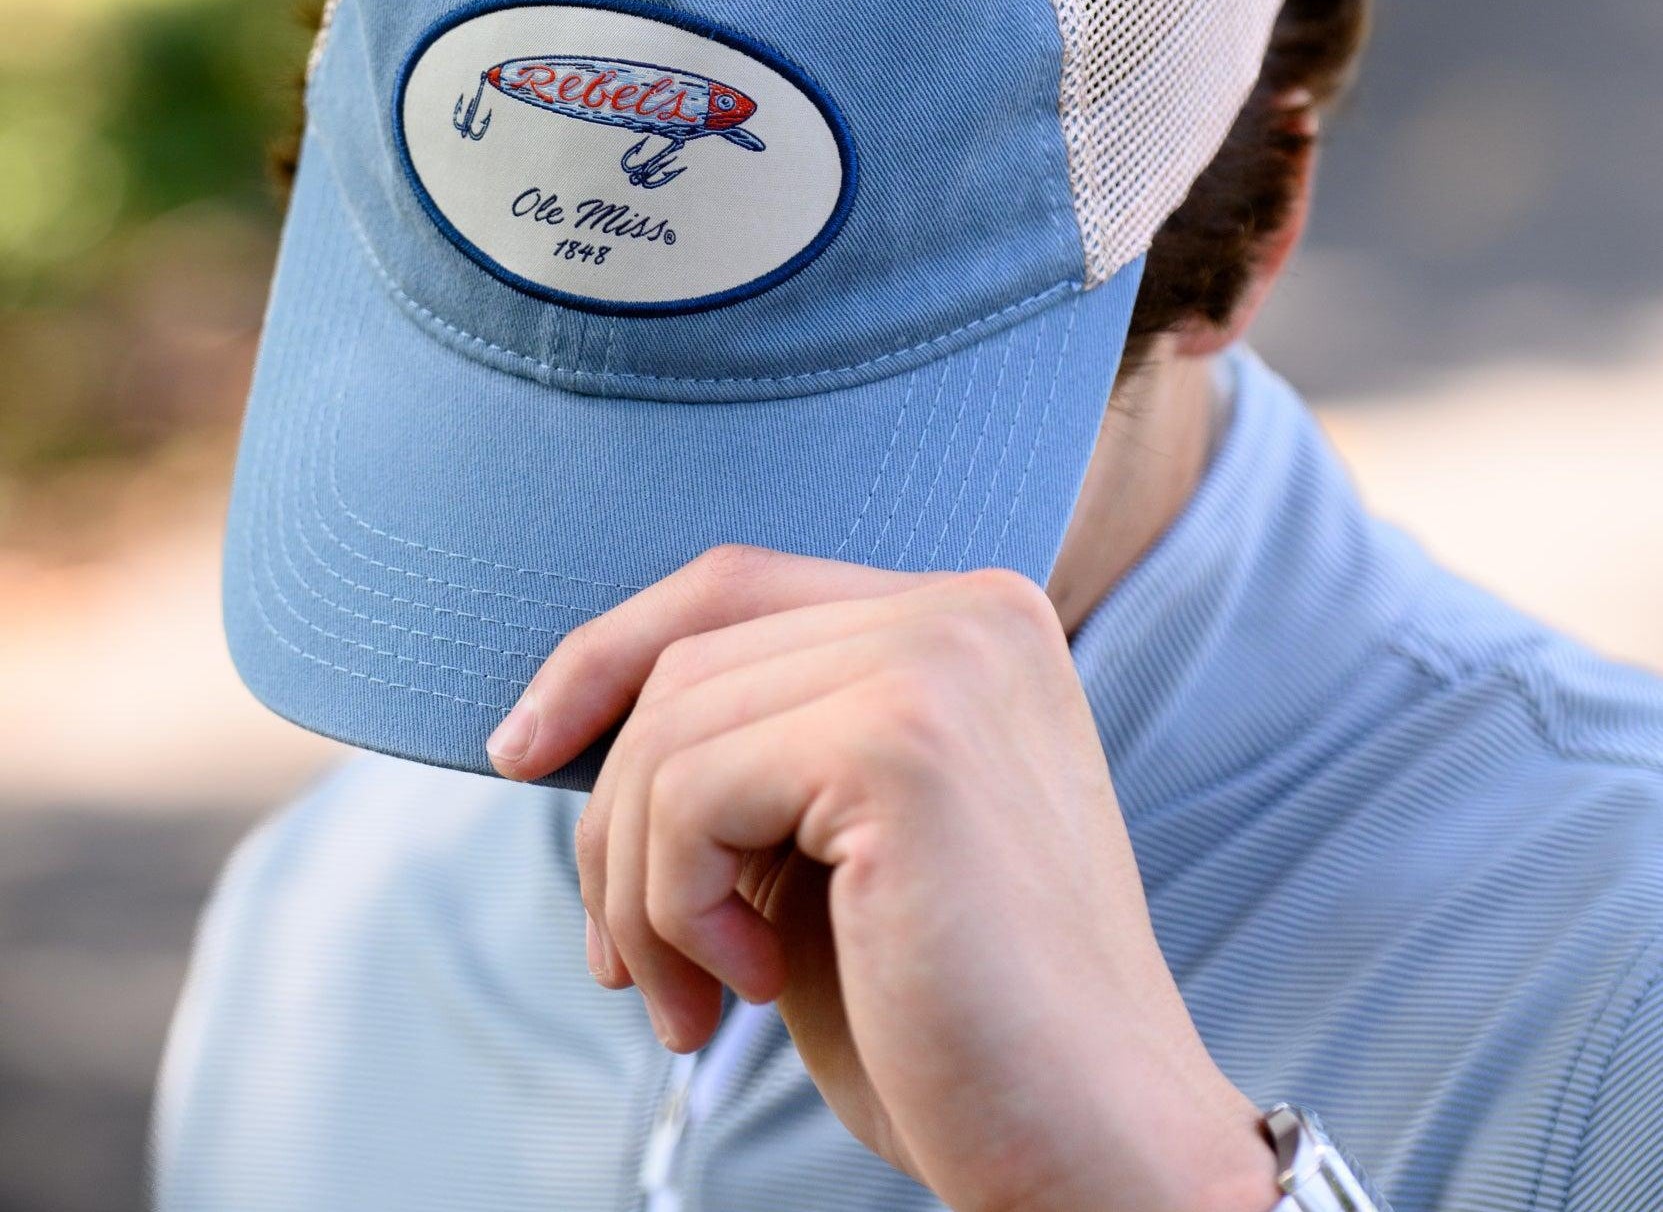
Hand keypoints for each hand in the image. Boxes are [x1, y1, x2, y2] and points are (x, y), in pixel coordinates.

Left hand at [486, 546, 1278, 1211]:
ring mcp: (946, 660)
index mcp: (970, 621)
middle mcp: (970, 611)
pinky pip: (691, 790)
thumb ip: (745, 756)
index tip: (519, 751)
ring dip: (638, 883)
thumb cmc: (954, 1026)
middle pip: (690, 653)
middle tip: (635, 966)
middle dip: (617, 817)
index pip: (735, 586)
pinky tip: (742, 986)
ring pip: (673, 723)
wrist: (1095, 1160)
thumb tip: (568, 718)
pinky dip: (672, 903)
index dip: (607, 656)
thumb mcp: (825, 854)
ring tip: (693, 999)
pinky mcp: (905, 741)